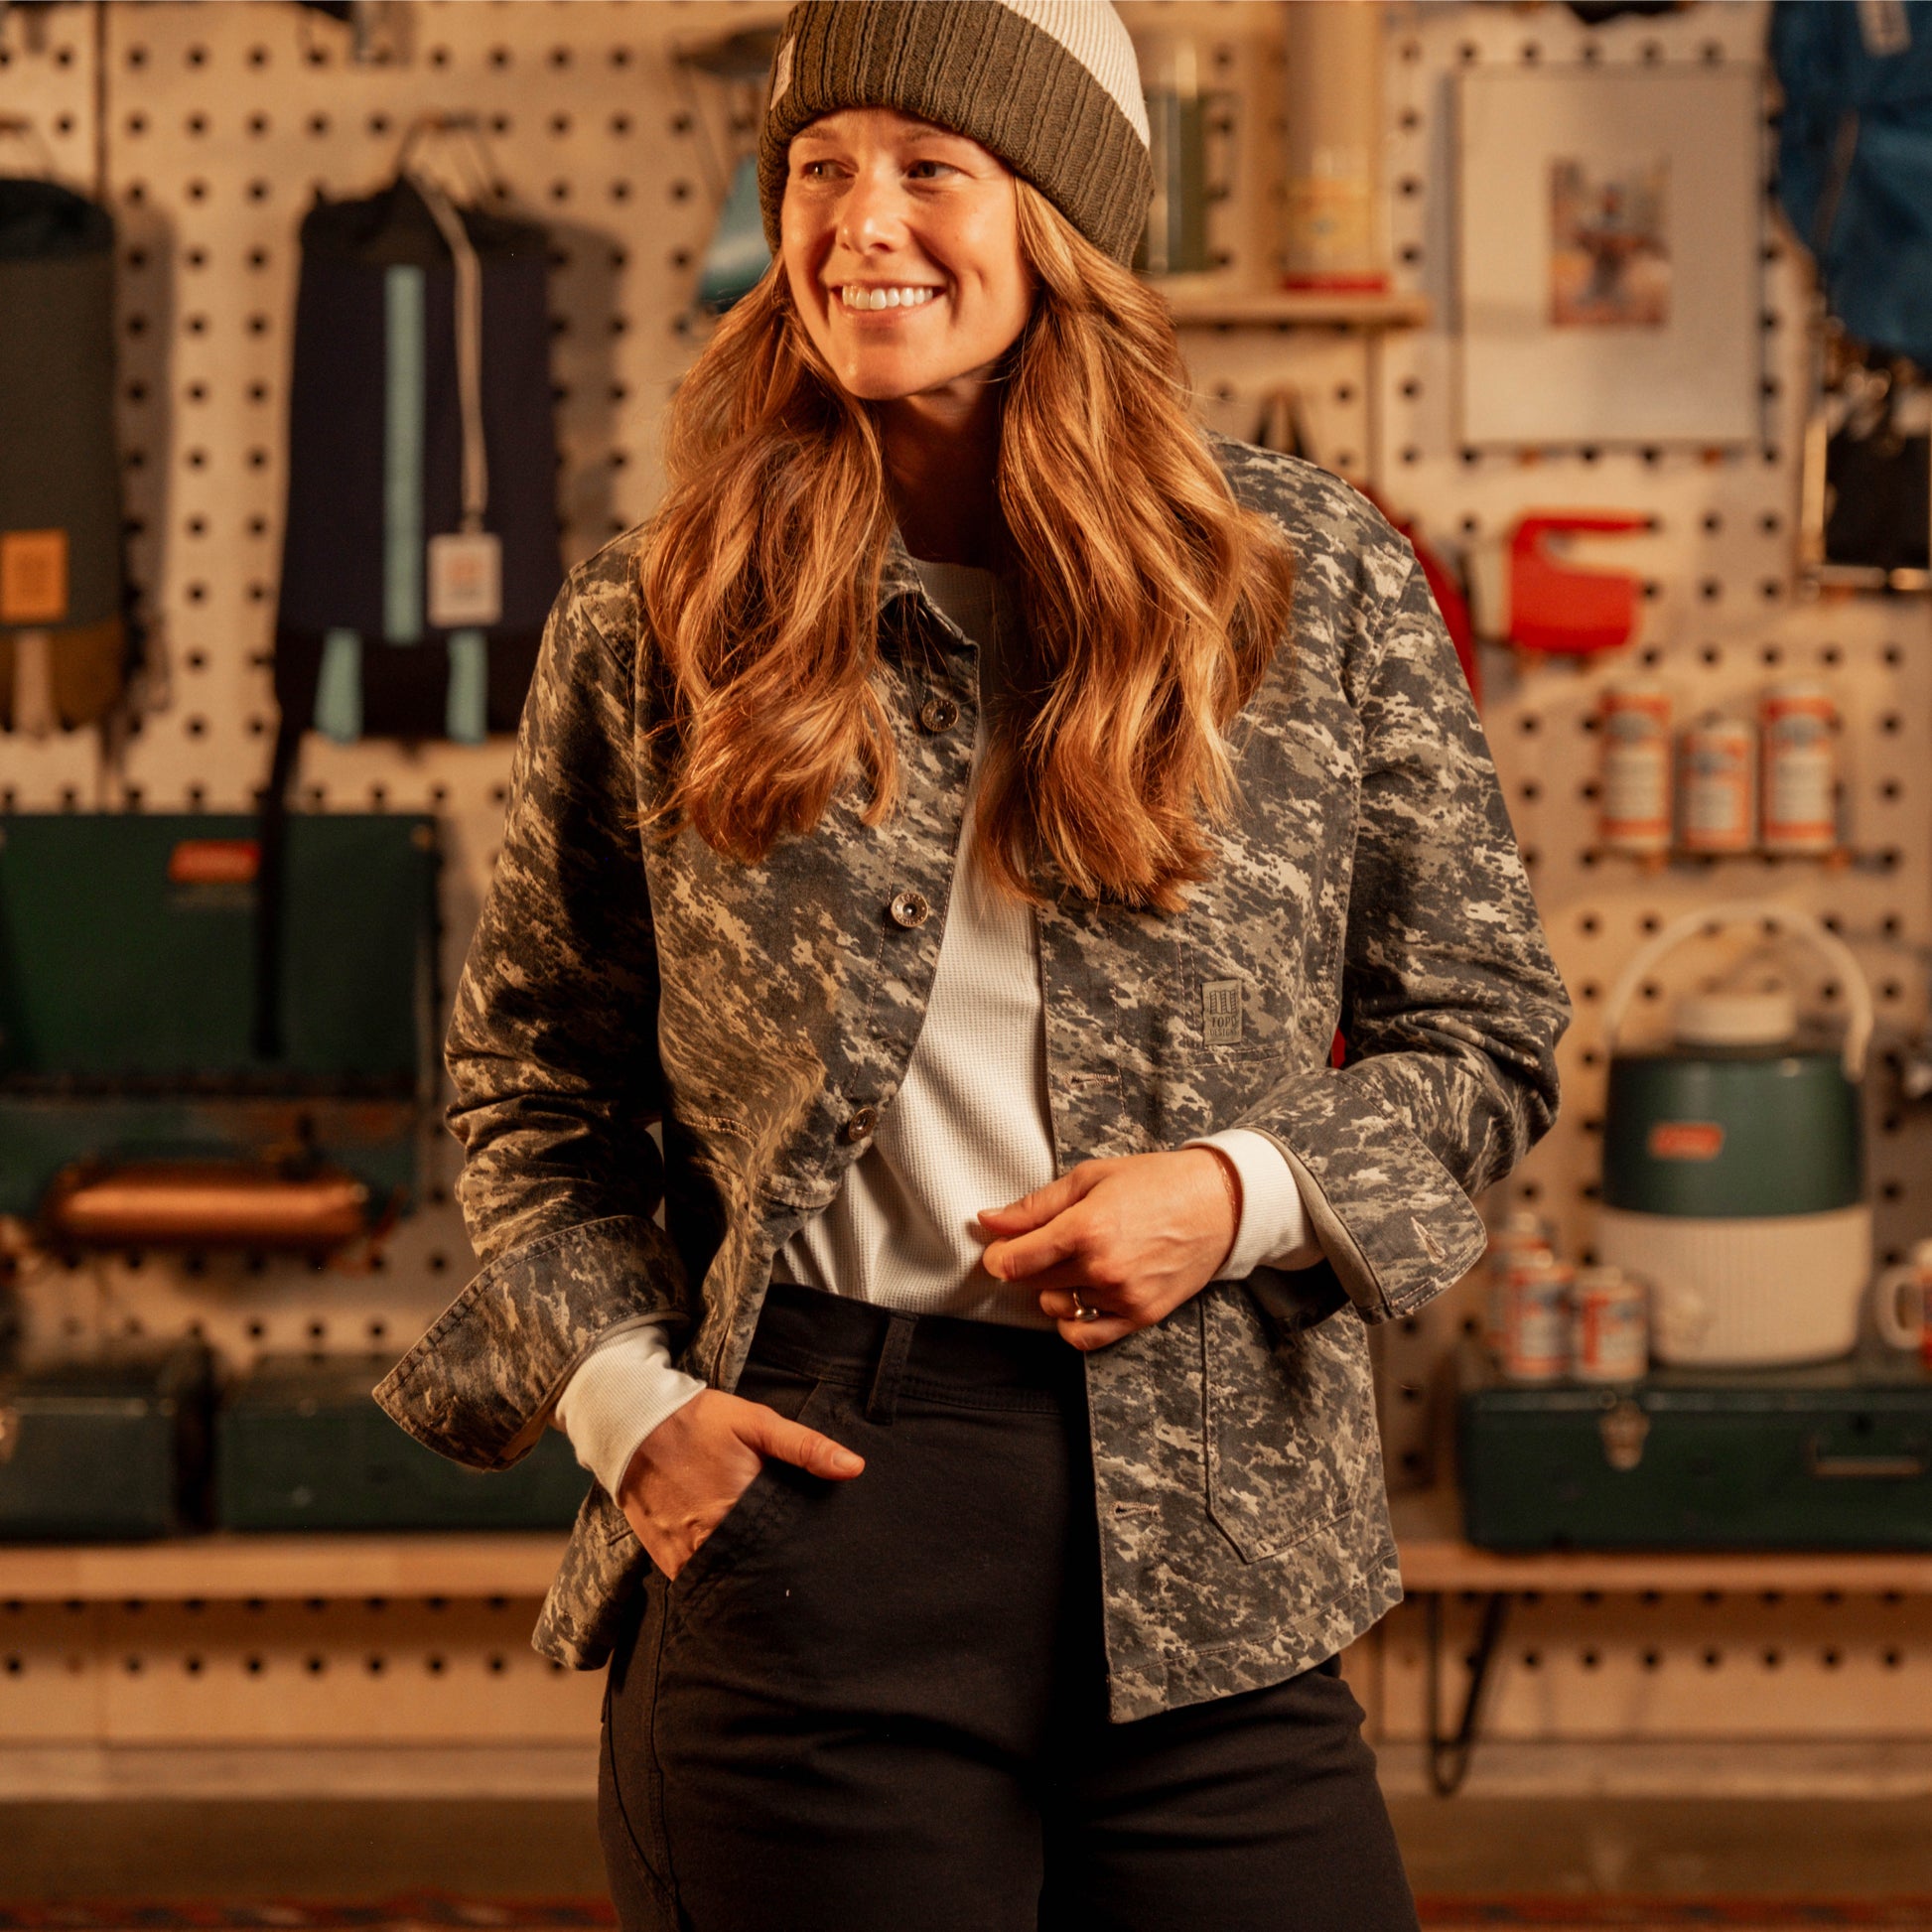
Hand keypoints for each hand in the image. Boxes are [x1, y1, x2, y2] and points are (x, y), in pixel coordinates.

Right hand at [615, 1388, 863, 1580]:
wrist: (631, 1423)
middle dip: (779, 1569)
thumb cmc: (699, 1419)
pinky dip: (716, 1578)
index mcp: (740, 1506)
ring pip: (728, 1580)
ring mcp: (684, 1553)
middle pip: (758, 1570)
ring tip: (772, 1576)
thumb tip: (855, 1467)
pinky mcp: (665, 1559)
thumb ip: (806, 1447)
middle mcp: (710, 1538)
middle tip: (804, 1570)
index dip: (805, 1553)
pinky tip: (735, 1572)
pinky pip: (697, 1581)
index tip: (822, 1557)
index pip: (786, 1548)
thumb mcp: (756, 1422)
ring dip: (747, 1578)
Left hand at [976, 1148, 1240, 1349]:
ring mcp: (1122, 1296)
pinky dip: (1072, 1322)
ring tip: (1074, 1262)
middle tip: (1043, 1243)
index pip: (1014, 1262)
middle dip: (1027, 1264)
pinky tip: (1078, 1298)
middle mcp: (1102, 1268)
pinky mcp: (1140, 1315)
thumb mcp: (1090, 1178)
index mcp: (1086, 1229)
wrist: (1219, 1203)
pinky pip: (1086, 1336)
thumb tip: (988, 1221)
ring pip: (1057, 1305)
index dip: (997, 1255)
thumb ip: (1035, 1205)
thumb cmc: (1156, 1182)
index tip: (1001, 1247)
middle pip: (1032, 1282)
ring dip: (1053, 1288)